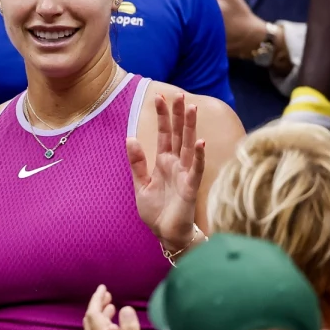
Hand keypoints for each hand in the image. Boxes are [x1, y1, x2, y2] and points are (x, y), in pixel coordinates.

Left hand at [84, 285, 166, 329]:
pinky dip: (104, 327)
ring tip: (111, 306)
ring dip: (101, 316)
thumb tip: (124, 309)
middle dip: (98, 306)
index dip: (97, 300)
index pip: (94, 315)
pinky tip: (114, 328)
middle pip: (91, 321)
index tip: (104, 288)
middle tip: (108, 295)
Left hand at [128, 94, 204, 253]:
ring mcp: (185, 174)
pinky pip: (195, 170)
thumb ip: (137, 163)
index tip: (160, 97)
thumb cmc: (156, 211)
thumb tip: (130, 138)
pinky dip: (198, 157)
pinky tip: (199, 142)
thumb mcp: (141, 184)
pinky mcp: (190, 188)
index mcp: (164, 162)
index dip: (163, 117)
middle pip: (178, 135)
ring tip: (192, 109)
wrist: (166, 234)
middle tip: (179, 94)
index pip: (164, 135)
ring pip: (188, 146)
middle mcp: (176, 165)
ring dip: (190, 128)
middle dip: (178, 115)